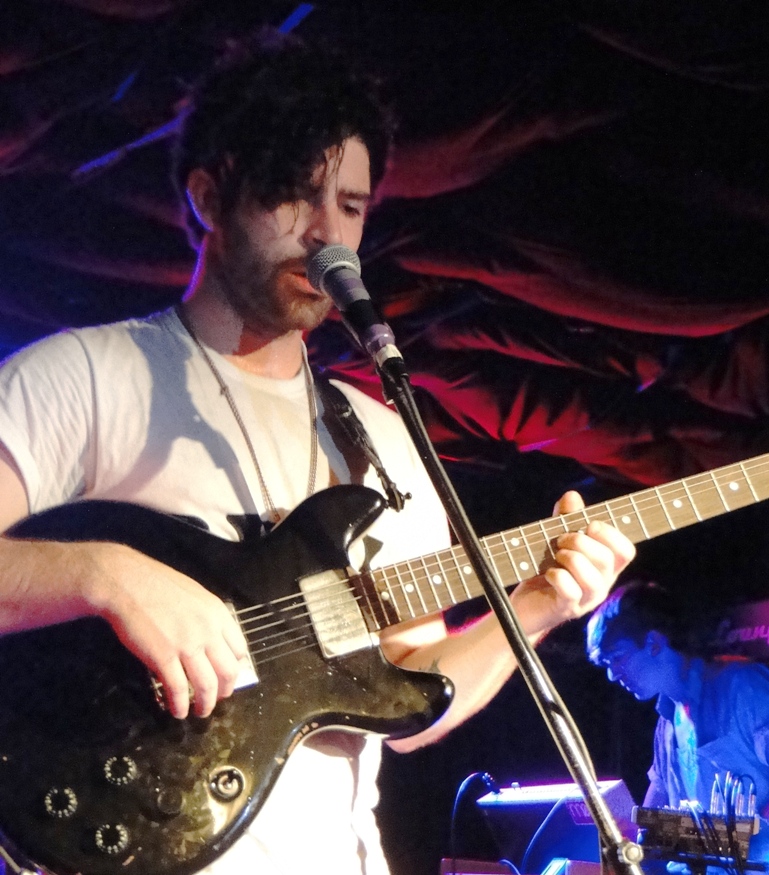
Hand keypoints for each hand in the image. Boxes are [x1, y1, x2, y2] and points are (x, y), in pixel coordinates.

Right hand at [86, 542, 249, 718]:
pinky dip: (179, 705)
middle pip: (228, 671)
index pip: (239, 649)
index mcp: (218, 614)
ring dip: (205, 704)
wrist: (127, 583)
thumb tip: (214, 640)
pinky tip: (177, 711)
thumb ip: (208, 617)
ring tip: (200, 711)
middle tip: (217, 698)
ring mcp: (187, 645)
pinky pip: (177, 689)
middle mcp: (208, 630)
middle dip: (225, 691)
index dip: (235, 668)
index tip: (227, 677)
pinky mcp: (163, 657)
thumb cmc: (157, 585)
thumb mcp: (195, 595)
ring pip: (207, 685)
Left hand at [510, 490, 634, 635]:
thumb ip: (565, 519)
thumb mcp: (555, 540)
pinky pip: (571, 591)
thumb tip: (572, 496)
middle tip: (561, 539)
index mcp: (605, 566)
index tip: (590, 524)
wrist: (524, 605)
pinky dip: (558, 576)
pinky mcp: (567, 609)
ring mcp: (586, 599)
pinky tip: (548, 572)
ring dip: (571, 558)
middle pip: (607, 559)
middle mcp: (601, 584)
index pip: (626, 551)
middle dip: (581, 541)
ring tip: (556, 556)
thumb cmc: (545, 569)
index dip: (611, 534)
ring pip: (593, 578)